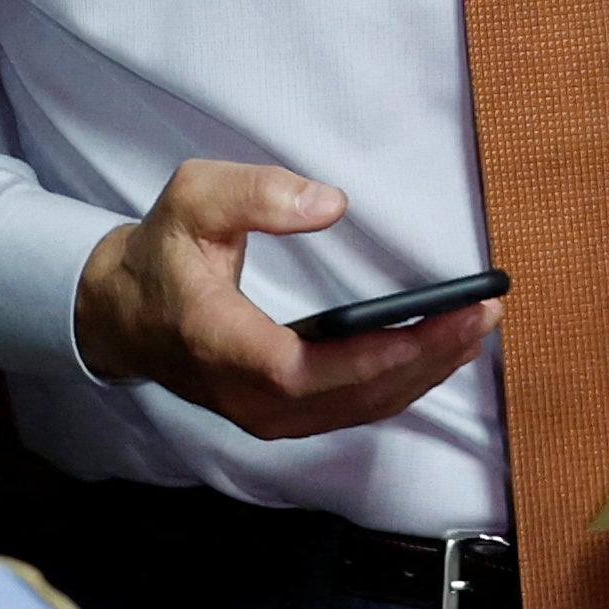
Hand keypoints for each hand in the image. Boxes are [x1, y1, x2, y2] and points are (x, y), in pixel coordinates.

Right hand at [72, 161, 502, 439]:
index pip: (302, 371)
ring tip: (477, 327)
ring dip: (424, 372)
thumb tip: (329, 203)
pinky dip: (403, 380)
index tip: (431, 328)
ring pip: (360, 407)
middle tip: (483, 313)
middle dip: (424, 358)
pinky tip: (439, 349)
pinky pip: (355, 406)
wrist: (124, 315)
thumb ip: (254, 193)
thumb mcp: (191, 199)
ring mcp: (267, 414)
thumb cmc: (162, 253)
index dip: (370, 357)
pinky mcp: (284, 414)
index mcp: (220, 344)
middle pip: (349, 396)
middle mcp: (247, 396)